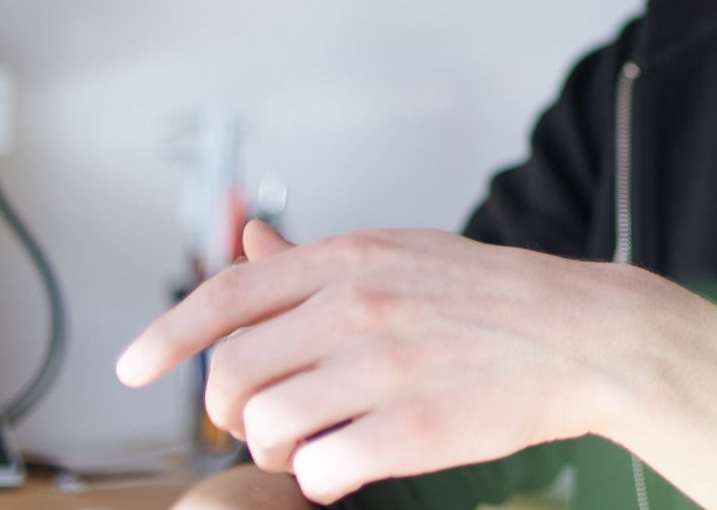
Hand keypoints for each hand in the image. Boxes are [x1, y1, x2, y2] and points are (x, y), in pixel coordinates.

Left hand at [117, 221, 651, 503]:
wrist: (585, 335)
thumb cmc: (492, 298)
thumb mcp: (400, 254)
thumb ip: (314, 260)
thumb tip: (243, 238)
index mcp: (352, 259)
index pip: (227, 294)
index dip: (167, 335)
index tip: (131, 368)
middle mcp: (358, 306)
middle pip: (234, 373)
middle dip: (234, 412)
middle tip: (267, 423)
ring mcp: (384, 369)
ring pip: (268, 428)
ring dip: (277, 451)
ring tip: (315, 446)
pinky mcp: (412, 430)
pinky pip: (320, 471)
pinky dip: (322, 479)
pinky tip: (349, 468)